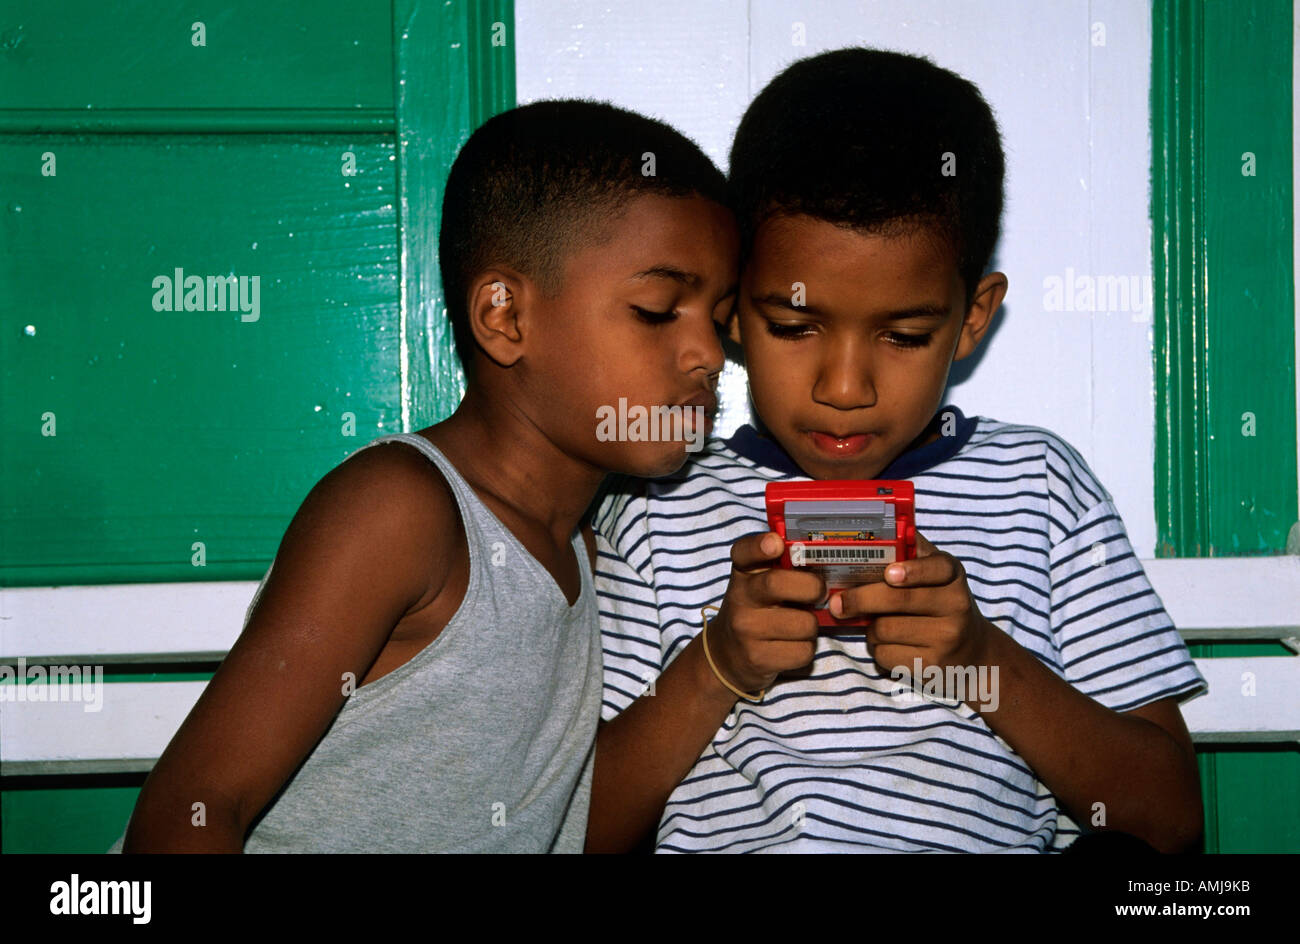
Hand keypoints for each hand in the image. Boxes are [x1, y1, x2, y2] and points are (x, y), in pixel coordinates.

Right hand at [705, 532, 825, 694]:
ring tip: (800, 625)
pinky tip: (792, 646)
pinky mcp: (757, 658)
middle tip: (820, 592)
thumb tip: (824, 559)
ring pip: (803, 623)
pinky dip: (806, 649)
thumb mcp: (758, 584)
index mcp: (743, 574)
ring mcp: (746, 630)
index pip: (743, 552)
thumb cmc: (756, 612)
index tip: (775, 544)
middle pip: (777, 584)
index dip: (758, 546)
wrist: (726, 655)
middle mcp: (739, 598)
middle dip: (811, 587)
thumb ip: (782, 568)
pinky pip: (803, 651)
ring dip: (811, 626)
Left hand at [829, 532, 996, 688]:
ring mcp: (946, 638)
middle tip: (836, 602)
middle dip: (859, 600)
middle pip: (897, 600)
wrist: (972, 652)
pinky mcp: (931, 665)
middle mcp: (955, 605)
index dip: (912, 571)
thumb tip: (876, 529)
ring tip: (876, 623)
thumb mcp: (936, 574)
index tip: (889, 574)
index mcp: (952, 576)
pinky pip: (885, 654)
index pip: (937, 568)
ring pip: (884, 629)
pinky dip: (877, 648)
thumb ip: (911, 551)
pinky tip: (888, 643)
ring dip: (869, 627)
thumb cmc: (940, 604)